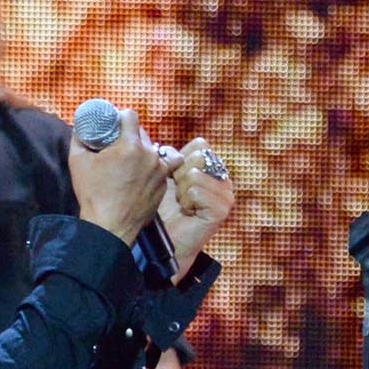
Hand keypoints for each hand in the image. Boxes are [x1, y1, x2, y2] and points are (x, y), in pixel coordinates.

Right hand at [67, 116, 169, 242]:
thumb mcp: (77, 162)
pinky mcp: (163, 185)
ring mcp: (160, 171)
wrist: (110, 226)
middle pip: (143, 133)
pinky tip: (139, 176)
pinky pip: (161, 169)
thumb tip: (79, 127)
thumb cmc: (93, 194)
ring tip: (131, 162)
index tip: (114, 124)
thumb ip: (78, 139)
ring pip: (154, 151)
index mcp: (130, 145)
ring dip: (143, 152)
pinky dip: (151, 168)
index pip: (131, 115)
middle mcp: (150, 155)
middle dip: (130, 135)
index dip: (121, 116)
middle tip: (117, 146)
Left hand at [161, 138, 234, 265]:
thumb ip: (163, 153)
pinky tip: (189, 212)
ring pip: (195, 174)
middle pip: (198, 157)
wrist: (166, 238)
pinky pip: (196, 191)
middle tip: (179, 194)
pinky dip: (186, 202)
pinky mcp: (223, 208)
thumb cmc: (164, 207)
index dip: (180, 159)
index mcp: (213, 167)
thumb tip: (142, 130)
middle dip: (180, 175)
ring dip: (181, 191)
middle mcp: (224, 177)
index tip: (174, 177)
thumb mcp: (163, 174)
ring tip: (183, 204)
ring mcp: (226, 193)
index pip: (200, 145)